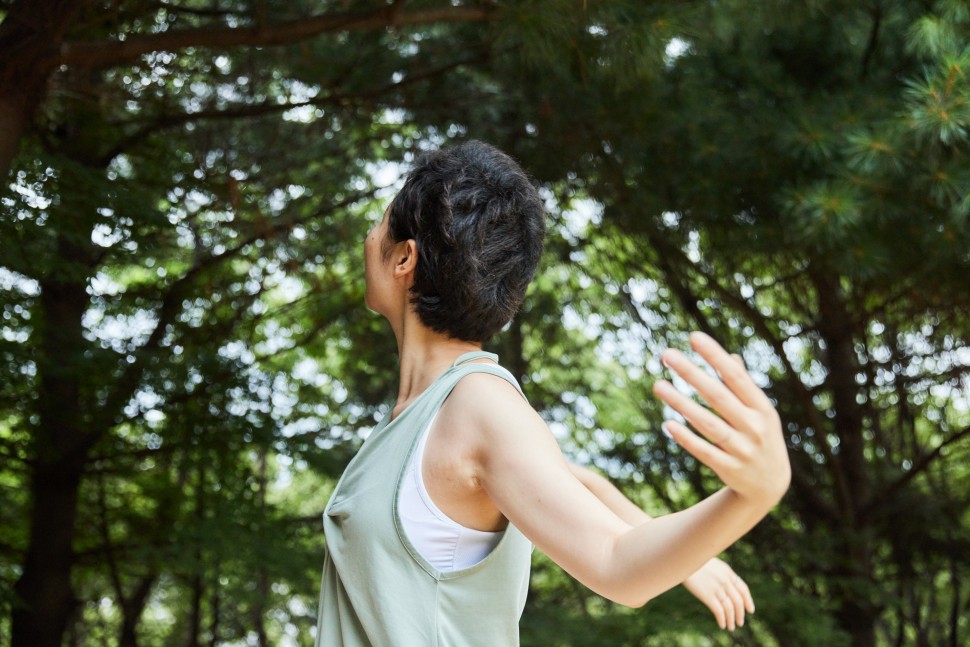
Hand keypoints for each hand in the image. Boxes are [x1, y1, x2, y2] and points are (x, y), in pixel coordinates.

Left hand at [652, 332, 790, 506]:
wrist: (770, 486)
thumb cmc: (760, 436)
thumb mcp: (760, 411)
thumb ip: (743, 386)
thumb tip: (729, 357)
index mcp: (762, 407)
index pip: (736, 377)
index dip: (715, 357)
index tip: (694, 337)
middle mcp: (754, 426)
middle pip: (718, 397)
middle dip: (692, 374)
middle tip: (667, 354)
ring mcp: (742, 449)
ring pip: (708, 424)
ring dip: (681, 403)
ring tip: (658, 385)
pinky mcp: (728, 469)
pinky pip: (704, 451)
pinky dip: (686, 438)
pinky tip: (667, 423)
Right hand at [683, 558, 753, 630]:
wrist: (684, 558)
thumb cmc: (695, 561)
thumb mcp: (712, 563)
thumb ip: (721, 574)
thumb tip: (727, 585)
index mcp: (728, 572)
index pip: (743, 589)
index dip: (748, 601)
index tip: (750, 610)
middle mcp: (725, 581)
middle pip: (738, 601)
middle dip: (740, 614)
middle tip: (740, 623)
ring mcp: (717, 588)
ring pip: (729, 608)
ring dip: (732, 620)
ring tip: (731, 627)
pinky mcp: (707, 595)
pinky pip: (719, 611)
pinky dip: (722, 620)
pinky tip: (722, 625)